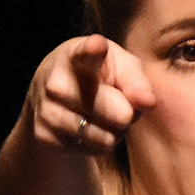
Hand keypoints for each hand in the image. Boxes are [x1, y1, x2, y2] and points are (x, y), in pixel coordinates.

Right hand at [27, 35, 156, 154]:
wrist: (50, 94)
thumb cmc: (98, 74)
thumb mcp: (121, 67)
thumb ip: (137, 81)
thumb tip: (148, 102)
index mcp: (77, 56)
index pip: (85, 54)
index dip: (92, 51)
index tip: (97, 45)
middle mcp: (57, 83)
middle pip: (117, 112)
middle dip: (126, 111)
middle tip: (116, 100)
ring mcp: (48, 112)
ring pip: (107, 137)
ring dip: (114, 130)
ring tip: (101, 114)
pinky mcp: (46, 137)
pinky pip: (96, 149)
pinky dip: (100, 142)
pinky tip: (87, 127)